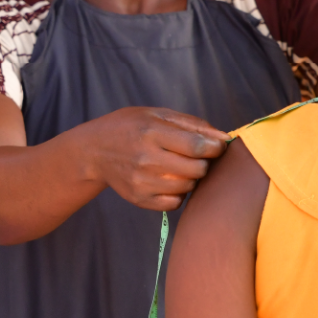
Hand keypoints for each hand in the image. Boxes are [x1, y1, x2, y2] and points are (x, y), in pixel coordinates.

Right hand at [78, 107, 228, 210]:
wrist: (93, 151)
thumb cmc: (130, 127)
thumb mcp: (156, 114)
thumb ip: (192, 124)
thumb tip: (224, 138)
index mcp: (151, 132)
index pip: (196, 146)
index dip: (215, 148)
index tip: (217, 146)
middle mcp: (146, 159)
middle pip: (196, 169)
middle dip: (204, 163)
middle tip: (197, 156)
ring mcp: (141, 182)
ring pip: (188, 187)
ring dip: (191, 177)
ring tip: (179, 167)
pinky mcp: (139, 199)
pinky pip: (175, 203)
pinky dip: (178, 193)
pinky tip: (168, 180)